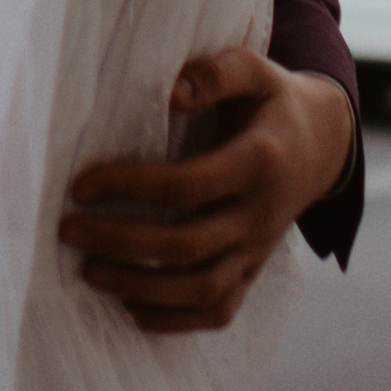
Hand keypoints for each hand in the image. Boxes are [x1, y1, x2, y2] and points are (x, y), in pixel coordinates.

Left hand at [59, 50, 355, 334]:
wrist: (321, 146)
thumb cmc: (271, 101)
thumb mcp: (255, 70)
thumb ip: (216, 73)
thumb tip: (171, 92)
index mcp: (260, 162)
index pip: (187, 186)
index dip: (130, 187)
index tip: (81, 186)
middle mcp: (260, 214)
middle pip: (187, 246)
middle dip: (122, 243)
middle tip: (69, 230)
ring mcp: (258, 250)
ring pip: (202, 289)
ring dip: (140, 288)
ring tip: (89, 272)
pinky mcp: (254, 272)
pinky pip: (218, 311)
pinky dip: (174, 320)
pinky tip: (130, 307)